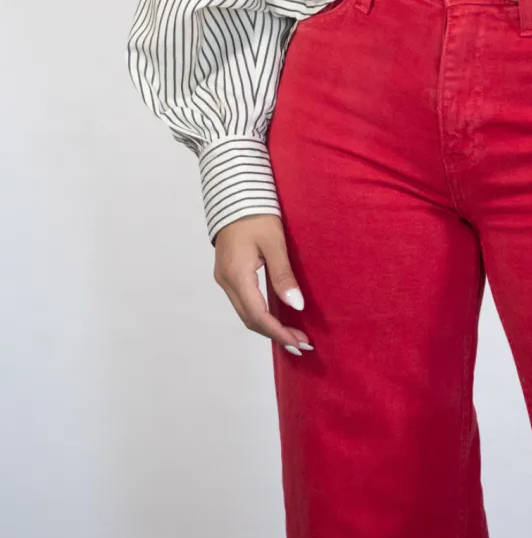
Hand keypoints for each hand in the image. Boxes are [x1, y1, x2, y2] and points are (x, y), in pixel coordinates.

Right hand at [213, 214, 313, 355]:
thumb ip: (283, 275)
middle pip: (250, 319)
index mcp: (237, 275)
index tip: (299, 343)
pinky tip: (275, 316)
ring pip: (245, 312)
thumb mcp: (275, 243)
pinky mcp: (227, 273)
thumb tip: (295, 305)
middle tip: (301, 344)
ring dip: (267, 326)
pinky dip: (260, 313)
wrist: (234, 193)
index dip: (279, 333)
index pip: (258, 316)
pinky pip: (243, 301)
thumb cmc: (256, 213)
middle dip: (275, 334)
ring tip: (292, 335)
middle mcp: (226, 281)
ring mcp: (224, 278)